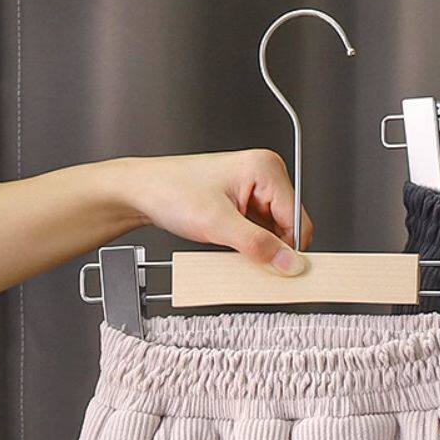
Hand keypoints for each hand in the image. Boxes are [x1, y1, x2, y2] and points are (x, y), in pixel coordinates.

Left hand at [113, 150, 314, 273]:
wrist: (141, 192)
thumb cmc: (170, 191)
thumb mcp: (218, 224)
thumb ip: (259, 246)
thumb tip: (290, 264)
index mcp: (265, 169)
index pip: (298, 220)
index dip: (289, 249)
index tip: (281, 271)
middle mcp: (265, 175)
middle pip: (290, 228)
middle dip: (272, 248)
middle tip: (248, 257)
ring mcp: (255, 190)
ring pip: (276, 233)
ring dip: (260, 247)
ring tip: (231, 244)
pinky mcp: (246, 203)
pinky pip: (262, 232)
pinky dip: (251, 245)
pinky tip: (231, 244)